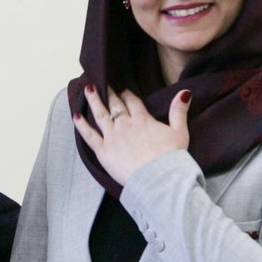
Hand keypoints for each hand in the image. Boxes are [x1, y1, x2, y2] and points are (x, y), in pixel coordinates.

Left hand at [71, 86, 190, 185]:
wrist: (159, 178)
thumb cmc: (171, 158)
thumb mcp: (180, 132)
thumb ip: (179, 111)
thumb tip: (184, 92)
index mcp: (143, 120)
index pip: (133, 102)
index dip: (127, 94)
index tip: (123, 89)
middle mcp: (125, 125)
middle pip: (115, 105)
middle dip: (110, 93)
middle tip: (103, 83)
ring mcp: (113, 137)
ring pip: (100, 115)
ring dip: (93, 100)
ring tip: (88, 89)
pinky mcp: (103, 151)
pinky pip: (89, 135)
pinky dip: (82, 125)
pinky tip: (76, 115)